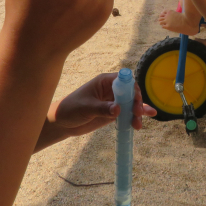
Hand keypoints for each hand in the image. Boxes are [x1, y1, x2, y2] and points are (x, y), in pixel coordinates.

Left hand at [35, 73, 156, 150]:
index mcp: (105, 82)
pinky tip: (142, 122)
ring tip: (138, 125)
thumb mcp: (86, 108)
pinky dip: (134, 117)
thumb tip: (118, 109)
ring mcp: (113, 102)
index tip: (136, 99)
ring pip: (130, 104)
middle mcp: (111, 90)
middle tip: (137, 114)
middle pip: (130, 93)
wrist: (62, 122)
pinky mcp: (113, 113)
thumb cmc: (71, 108)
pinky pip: (126, 114)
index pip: (124, 81)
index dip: (132, 88)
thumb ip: (102, 108)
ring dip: (137, 113)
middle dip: (136, 102)